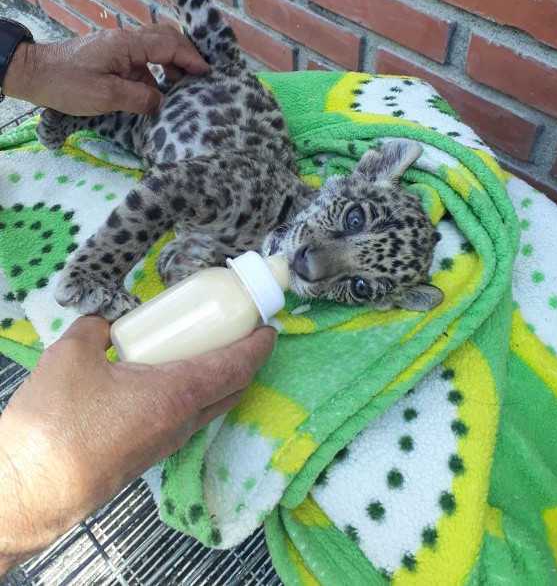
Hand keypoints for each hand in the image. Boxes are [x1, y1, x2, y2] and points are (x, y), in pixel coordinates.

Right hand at [0, 317, 274, 572]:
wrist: (30, 490)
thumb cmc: (57, 423)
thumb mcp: (71, 355)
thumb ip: (94, 330)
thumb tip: (105, 324)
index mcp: (177, 393)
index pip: (237, 367)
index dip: (258, 346)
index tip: (269, 329)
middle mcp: (183, 421)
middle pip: (231, 388)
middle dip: (244, 361)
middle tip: (238, 333)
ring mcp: (167, 443)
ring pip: (210, 406)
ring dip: (219, 379)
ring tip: (203, 350)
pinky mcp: (148, 455)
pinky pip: (186, 418)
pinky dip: (194, 394)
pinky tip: (165, 379)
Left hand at [2, 25, 209, 115]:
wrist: (33, 74)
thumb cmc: (67, 83)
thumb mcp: (106, 95)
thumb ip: (139, 98)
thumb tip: (162, 102)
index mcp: (127, 44)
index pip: (169, 44)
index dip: (191, 58)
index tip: (208, 74)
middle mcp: (126, 40)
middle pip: (166, 40)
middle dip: (186, 57)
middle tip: (201, 79)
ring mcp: (118, 48)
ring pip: (155, 52)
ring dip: (172, 67)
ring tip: (185, 89)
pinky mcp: (112, 58)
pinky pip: (142, 63)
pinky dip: (156, 76)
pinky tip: (159, 94)